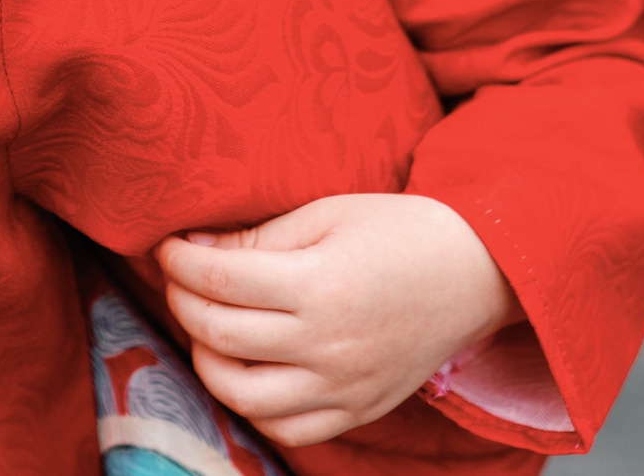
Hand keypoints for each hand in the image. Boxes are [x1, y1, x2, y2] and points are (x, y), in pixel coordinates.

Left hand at [156, 194, 522, 447]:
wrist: (476, 272)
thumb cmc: (398, 231)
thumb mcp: (325, 214)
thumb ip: (257, 238)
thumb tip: (194, 250)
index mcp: (320, 286)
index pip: (220, 280)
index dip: (179, 261)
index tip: (168, 246)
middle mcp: (330, 345)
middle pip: (220, 336)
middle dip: (183, 301)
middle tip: (181, 278)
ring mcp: (345, 387)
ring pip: (243, 396)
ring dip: (207, 360)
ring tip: (208, 326)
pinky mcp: (359, 410)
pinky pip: (288, 428)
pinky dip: (253, 405)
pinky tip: (248, 369)